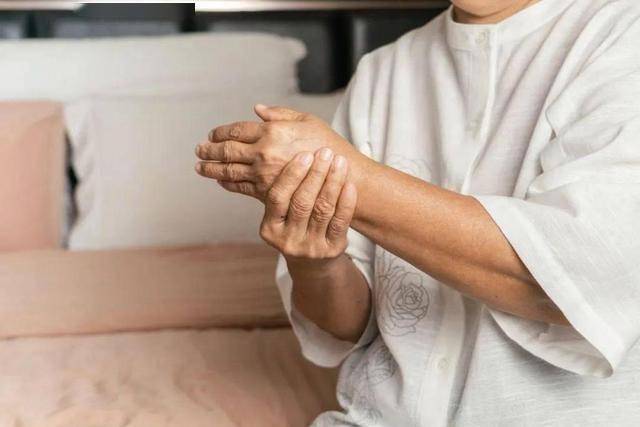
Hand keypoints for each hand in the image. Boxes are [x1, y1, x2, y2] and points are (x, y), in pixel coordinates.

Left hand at [194, 104, 362, 201]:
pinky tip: (221, 181)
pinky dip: (227, 184)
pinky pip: (241, 188)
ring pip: (228, 171)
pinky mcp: (268, 193)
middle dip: (209, 150)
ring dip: (211, 169)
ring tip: (200, 167)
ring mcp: (264, 175)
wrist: (342, 178)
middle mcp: (263, 153)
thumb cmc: (328, 145)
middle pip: (226, 151)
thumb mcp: (307, 121)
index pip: (235, 130)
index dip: (220, 132)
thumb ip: (280, 114)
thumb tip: (256, 110)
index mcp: (271, 131)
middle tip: (199, 150)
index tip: (211, 134)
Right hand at [257, 148, 356, 263]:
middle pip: (301, 202)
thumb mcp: (280, 213)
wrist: (312, 262)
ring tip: (339, 162)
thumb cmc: (295, 226)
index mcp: (269, 228)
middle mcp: (288, 241)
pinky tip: (349, 184)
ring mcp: (310, 248)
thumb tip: (284, 146)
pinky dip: (346, 201)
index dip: (291, 175)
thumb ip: (280, 187)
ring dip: (332, 182)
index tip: (305, 155)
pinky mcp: (331, 251)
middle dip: (315, 174)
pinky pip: (340, 222)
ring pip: (322, 210)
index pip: (278, 197)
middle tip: (325, 153)